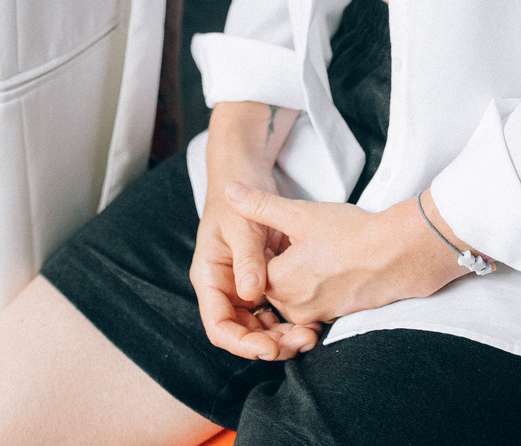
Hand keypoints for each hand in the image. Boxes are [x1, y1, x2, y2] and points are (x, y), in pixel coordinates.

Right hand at [190, 173, 319, 361]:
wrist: (244, 172)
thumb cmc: (237, 195)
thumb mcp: (243, 224)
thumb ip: (247, 258)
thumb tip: (251, 292)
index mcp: (210, 277)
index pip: (219, 325)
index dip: (242, 343)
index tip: (268, 347)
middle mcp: (224, 286)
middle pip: (242, 331)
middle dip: (268, 343)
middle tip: (298, 343)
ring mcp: (242, 284)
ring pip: (259, 324)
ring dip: (281, 335)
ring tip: (308, 336)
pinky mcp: (260, 279)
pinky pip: (273, 309)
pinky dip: (288, 318)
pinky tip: (310, 320)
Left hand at [225, 184, 473, 327]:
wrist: (399, 254)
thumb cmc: (349, 233)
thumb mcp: (300, 214)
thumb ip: (261, 206)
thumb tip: (230, 192)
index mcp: (280, 285)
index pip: (253, 274)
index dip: (260, 252)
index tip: (273, 234)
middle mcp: (296, 308)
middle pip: (272, 288)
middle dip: (277, 266)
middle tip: (294, 240)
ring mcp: (319, 315)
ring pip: (294, 297)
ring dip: (297, 278)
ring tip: (315, 250)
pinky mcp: (339, 315)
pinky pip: (315, 305)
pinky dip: (317, 287)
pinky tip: (331, 264)